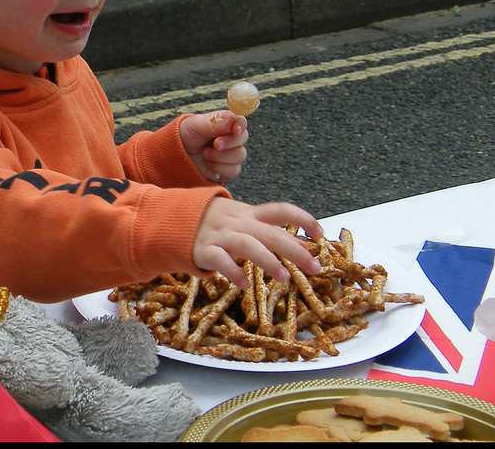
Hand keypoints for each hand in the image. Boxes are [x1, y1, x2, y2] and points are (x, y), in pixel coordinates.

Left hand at [179, 111, 247, 181]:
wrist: (174, 156)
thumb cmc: (184, 135)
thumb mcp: (195, 125)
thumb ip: (214, 124)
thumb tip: (232, 123)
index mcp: (224, 122)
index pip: (240, 120)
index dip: (241, 125)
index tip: (235, 131)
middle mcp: (230, 137)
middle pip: (243, 138)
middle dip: (229, 142)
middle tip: (215, 144)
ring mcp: (230, 154)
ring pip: (240, 156)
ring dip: (221, 156)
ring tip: (205, 154)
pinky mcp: (227, 170)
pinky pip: (234, 170)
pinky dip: (219, 168)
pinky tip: (208, 164)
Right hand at [193, 198, 323, 288]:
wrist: (173, 219)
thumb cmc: (217, 224)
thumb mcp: (245, 223)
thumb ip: (272, 232)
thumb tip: (304, 244)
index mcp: (250, 214)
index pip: (281, 210)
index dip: (302, 218)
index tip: (320, 233)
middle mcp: (238, 222)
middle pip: (270, 232)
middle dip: (294, 249)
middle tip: (314, 267)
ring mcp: (220, 235)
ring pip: (247, 244)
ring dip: (267, 260)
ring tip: (284, 277)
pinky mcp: (203, 249)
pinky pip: (219, 260)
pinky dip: (232, 271)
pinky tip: (244, 284)